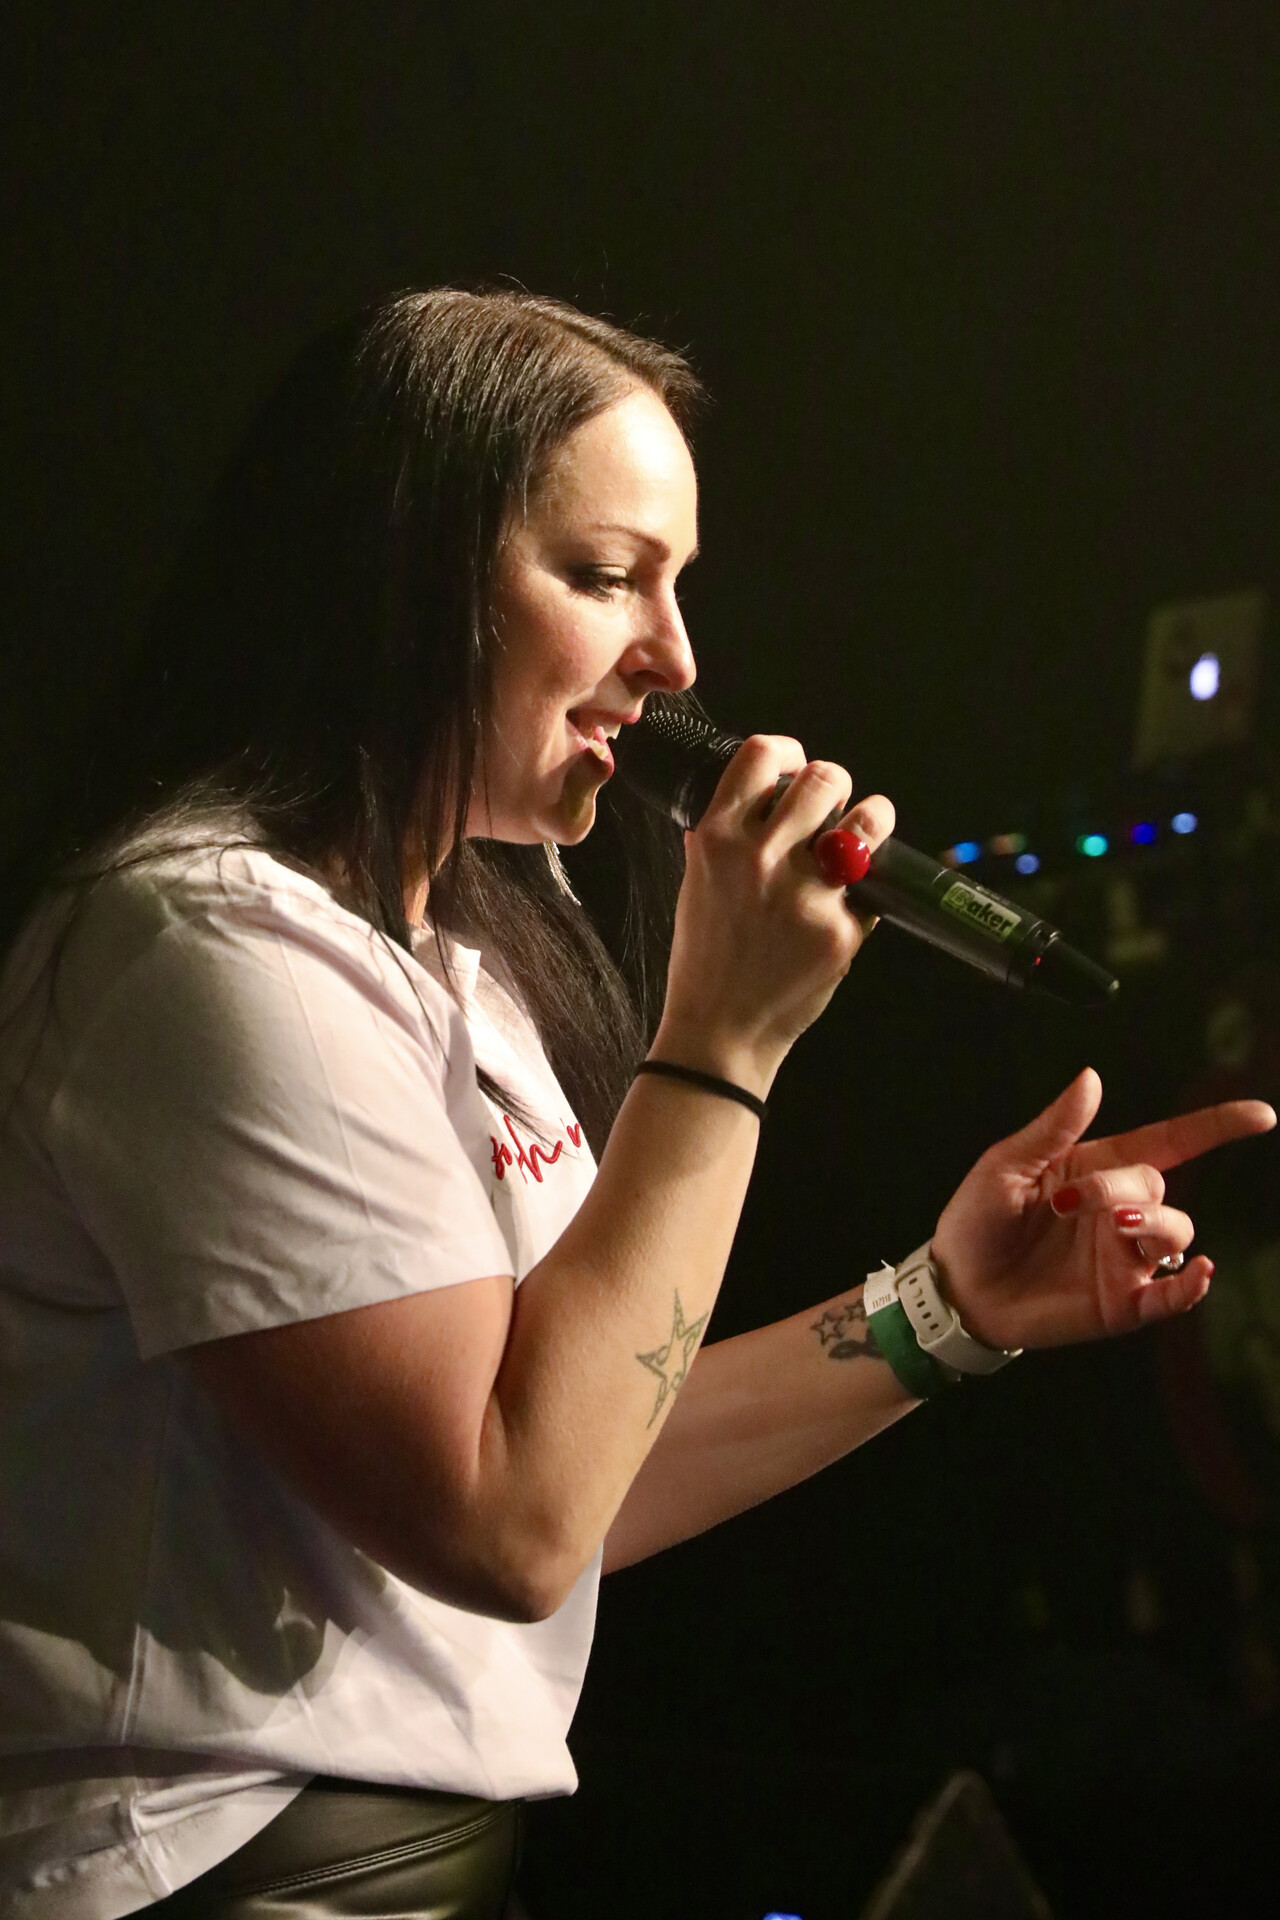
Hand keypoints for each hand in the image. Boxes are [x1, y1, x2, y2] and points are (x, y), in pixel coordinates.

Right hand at [658, 735, 894, 1087]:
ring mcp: (804, 893)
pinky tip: (848, 908)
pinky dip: (866, 893)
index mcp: (717, 838)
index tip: (797, 765)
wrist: (720, 1031)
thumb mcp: (694, 886)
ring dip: (871, 820)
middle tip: (832, 809)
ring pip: (865, 821)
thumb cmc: (706, 960)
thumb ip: (719, 841)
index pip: (762, 755)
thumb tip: (747, 804)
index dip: (789, 752)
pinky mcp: (840, 930)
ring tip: (863, 836)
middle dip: (834, 785)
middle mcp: (760, 857)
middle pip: (823, 777)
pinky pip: (871, 888)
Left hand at [930, 1068, 1275, 1350]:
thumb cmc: (978, 1220)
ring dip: (1154, 1223)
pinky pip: (1173, 1296)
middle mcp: (1120, 1212)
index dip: (1216, 1126)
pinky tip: (1198, 1273)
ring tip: (1112, 1226)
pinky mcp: (1122, 1303)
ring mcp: (1125, 1258)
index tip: (1261, 1115)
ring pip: (1174, 1231)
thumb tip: (1091, 1077)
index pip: (1171, 1141)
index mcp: (1097, 1170)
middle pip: (1157, 1186)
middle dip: (1122, 1189)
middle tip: (1068, 1203)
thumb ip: (1054, 1126)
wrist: (956, 1287)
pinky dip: (1192, 1287)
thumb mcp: (1006, 1165)